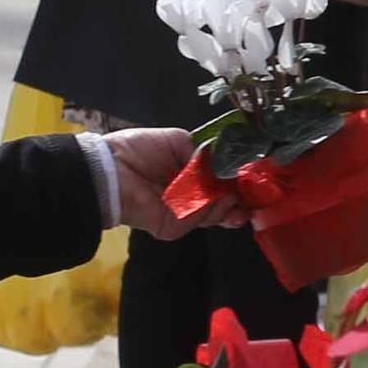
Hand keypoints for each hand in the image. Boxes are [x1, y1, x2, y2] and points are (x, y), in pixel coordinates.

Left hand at [97, 126, 240, 239]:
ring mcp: (184, 213)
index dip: (238, 180)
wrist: (112, 170)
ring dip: (229, 203)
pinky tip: (215, 199)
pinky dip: (210, 209)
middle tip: (254, 194)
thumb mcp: (178, 141)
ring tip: (233, 194)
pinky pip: (200, 219)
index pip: (221, 181)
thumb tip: (228, 165)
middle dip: (242, 198)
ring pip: (217, 212)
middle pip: (225, 201)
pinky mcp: (175, 227)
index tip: (255, 178)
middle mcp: (190, 195)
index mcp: (190, 174)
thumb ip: (205, 153)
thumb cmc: (141, 149)